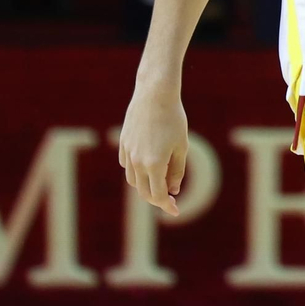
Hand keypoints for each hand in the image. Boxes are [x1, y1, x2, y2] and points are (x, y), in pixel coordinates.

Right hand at [117, 80, 188, 215]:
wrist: (155, 94)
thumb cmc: (174, 119)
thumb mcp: (181, 147)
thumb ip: (177, 171)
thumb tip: (172, 190)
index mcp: (155, 165)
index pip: (158, 196)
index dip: (167, 206)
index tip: (176, 211)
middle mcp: (138, 162)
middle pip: (144, 192)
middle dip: (156, 199)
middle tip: (169, 198)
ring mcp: (128, 152)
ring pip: (133, 180)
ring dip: (145, 186)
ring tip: (158, 182)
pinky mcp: (123, 143)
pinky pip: (126, 165)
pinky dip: (135, 171)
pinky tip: (145, 167)